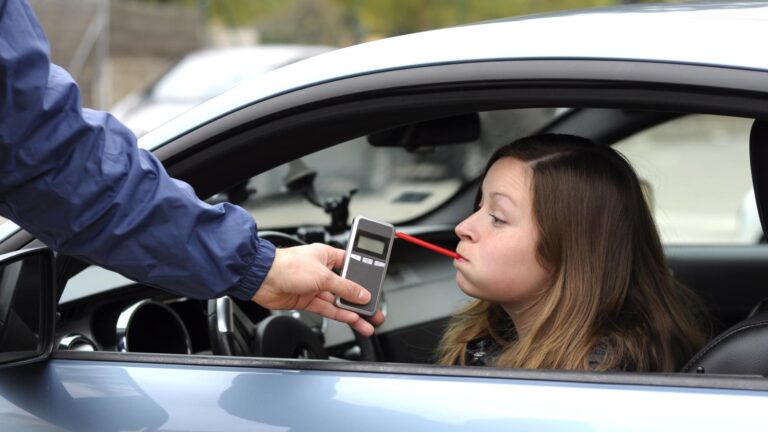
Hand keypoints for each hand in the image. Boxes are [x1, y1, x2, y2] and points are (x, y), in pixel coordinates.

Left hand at [252, 243, 384, 335]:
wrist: (261, 279)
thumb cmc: (286, 265)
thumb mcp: (323, 276)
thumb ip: (345, 287)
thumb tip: (361, 294)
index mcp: (327, 256)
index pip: (352, 266)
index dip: (363, 277)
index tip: (374, 287)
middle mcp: (322, 270)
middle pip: (346, 286)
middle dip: (360, 299)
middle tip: (374, 309)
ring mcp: (314, 286)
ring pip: (338, 301)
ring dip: (352, 311)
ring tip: (367, 322)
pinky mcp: (307, 300)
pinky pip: (328, 309)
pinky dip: (340, 315)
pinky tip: (352, 320)